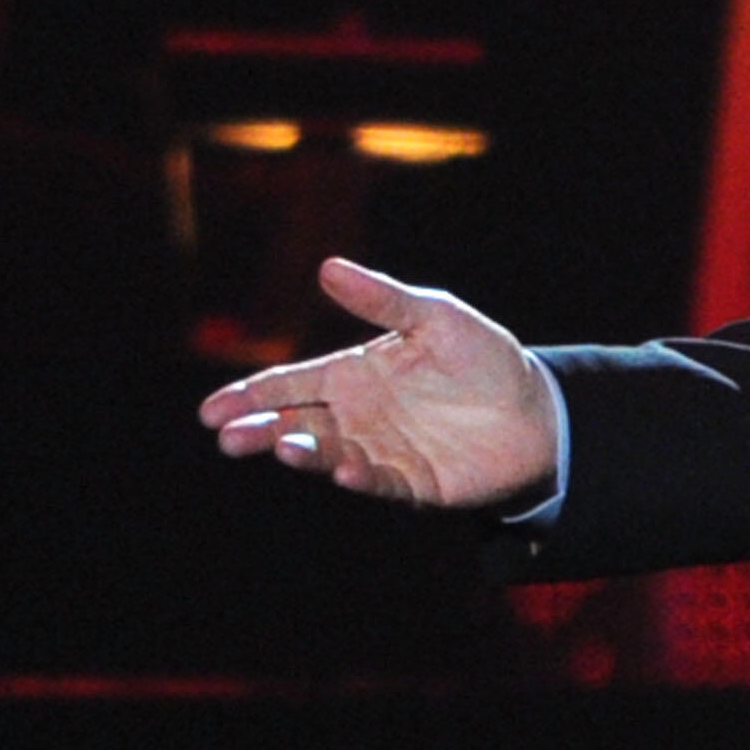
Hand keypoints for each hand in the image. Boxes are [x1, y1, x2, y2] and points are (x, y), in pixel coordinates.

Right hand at [198, 258, 560, 509]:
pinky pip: (377, 480)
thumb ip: (383, 300)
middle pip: (295, 422)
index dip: (251, 395)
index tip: (212, 410)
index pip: (291, 384)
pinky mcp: (410, 482)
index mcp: (353, 374)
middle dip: (259, 429)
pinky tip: (346, 468)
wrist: (537, 408)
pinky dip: (360, 475)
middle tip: (226, 435)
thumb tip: (327, 267)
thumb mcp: (435, 318)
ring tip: (284, 446)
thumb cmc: (483, 358)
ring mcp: (379, 450)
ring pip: (326, 453)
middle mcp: (357, 415)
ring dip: (303, 452)